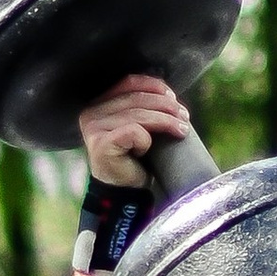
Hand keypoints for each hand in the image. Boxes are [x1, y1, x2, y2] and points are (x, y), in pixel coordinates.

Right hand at [78, 73, 190, 188]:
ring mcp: (94, 128)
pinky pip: (133, 132)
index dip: (155, 86)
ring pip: (138, 115)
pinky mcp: (101, 143)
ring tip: (181, 129)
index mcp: (99, 103)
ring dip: (165, 121)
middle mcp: (92, 113)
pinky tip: (147, 150)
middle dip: (166, 106)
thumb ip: (145, 107)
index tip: (174, 98)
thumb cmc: (135, 159)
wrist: (125, 193)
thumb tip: (170, 95)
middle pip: (136, 98)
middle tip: (184, 116)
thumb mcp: (140, 126)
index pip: (129, 83)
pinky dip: (146, 140)